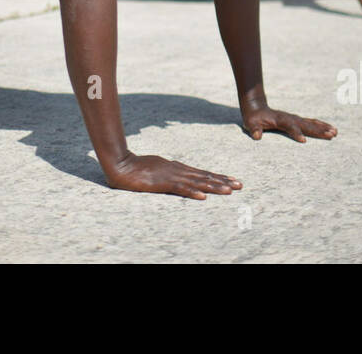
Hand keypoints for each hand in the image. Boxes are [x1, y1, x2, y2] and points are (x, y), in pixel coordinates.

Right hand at [104, 153, 240, 199]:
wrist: (122, 164)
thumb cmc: (138, 166)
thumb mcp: (159, 167)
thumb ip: (170, 170)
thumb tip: (180, 173)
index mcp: (178, 168)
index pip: (202, 173)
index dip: (218, 177)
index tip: (232, 180)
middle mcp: (178, 171)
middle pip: (204, 177)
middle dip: (223, 181)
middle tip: (240, 185)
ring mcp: (171, 176)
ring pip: (197, 182)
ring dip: (213, 187)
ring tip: (229, 191)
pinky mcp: (162, 183)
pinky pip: (180, 189)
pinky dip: (192, 192)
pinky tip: (203, 197)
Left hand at [241, 105, 336, 141]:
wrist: (256, 107)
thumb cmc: (253, 118)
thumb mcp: (250, 124)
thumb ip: (254, 129)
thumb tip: (256, 135)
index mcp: (280, 120)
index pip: (289, 126)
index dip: (295, 133)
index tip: (303, 140)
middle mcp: (290, 118)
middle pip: (305, 125)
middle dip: (318, 130)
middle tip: (331, 135)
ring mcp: (294, 119)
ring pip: (311, 123)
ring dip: (323, 127)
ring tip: (335, 132)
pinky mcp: (297, 121)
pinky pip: (311, 123)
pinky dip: (321, 126)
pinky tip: (330, 129)